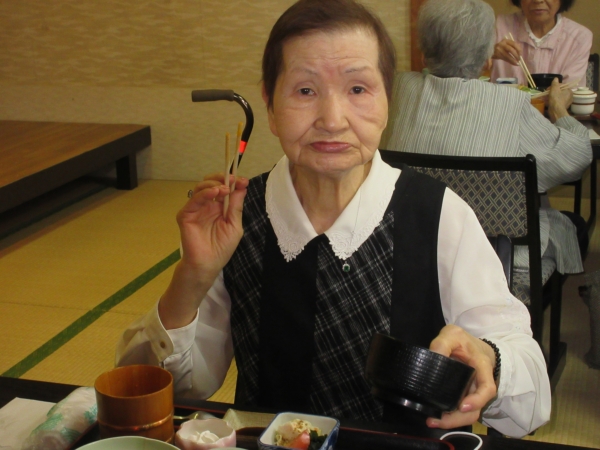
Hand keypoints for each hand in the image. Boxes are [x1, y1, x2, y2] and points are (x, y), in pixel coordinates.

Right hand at [158, 172, 248, 328]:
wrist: (208, 264)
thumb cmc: (222, 248)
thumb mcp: (234, 225)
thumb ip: (236, 206)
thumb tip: (242, 187)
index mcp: (220, 207)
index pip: (224, 188)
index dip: (233, 182)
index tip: (243, 180)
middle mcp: (207, 205)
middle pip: (211, 183)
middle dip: (223, 178)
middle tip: (233, 179)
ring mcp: (196, 209)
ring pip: (202, 187)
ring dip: (214, 184)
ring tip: (224, 189)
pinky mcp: (186, 214)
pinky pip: (194, 199)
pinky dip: (205, 193)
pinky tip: (215, 193)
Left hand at [426, 325, 496, 429]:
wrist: (469, 345)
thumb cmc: (463, 341)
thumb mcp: (453, 335)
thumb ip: (443, 343)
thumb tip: (433, 356)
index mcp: (482, 368)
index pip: (487, 388)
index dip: (477, 400)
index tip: (462, 406)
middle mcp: (479, 384)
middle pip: (475, 409)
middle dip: (458, 418)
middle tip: (436, 419)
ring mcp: (471, 392)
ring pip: (468, 414)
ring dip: (451, 421)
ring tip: (432, 421)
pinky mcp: (462, 396)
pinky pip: (459, 411)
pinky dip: (448, 417)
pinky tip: (434, 417)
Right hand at [492, 39, 521, 65]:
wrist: (489, 49)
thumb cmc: (501, 47)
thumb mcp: (507, 45)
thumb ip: (512, 46)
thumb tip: (520, 53)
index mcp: (506, 40)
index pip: (514, 44)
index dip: (518, 49)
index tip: (521, 54)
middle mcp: (502, 44)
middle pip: (511, 50)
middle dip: (516, 55)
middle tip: (519, 59)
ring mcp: (498, 50)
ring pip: (507, 55)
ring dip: (513, 60)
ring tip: (517, 63)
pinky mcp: (496, 55)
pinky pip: (504, 59)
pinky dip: (510, 62)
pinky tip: (513, 64)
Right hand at [547, 77, 571, 122]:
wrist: (556, 111)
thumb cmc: (556, 99)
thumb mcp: (554, 89)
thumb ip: (555, 83)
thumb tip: (556, 78)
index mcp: (569, 91)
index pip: (561, 86)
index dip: (554, 86)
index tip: (548, 89)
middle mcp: (569, 96)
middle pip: (559, 91)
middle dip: (552, 92)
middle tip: (546, 93)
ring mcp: (567, 102)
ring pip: (558, 97)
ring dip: (551, 96)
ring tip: (545, 98)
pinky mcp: (563, 107)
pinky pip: (557, 102)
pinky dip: (553, 101)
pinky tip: (548, 102)